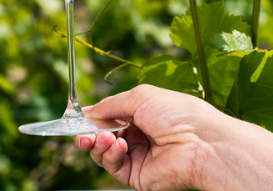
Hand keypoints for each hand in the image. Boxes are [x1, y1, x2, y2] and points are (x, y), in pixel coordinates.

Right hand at [74, 84, 216, 189]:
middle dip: (88, 133)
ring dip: (97, 143)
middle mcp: (138, 135)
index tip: (73, 115)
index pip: (109, 116)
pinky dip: (109, 155)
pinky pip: (113, 166)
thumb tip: (89, 111)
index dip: (91, 116)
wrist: (200, 143)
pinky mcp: (137, 175)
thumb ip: (111, 104)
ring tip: (103, 138)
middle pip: (101, 136)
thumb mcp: (140, 97)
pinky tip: (118, 145)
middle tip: (81, 132)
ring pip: (103, 152)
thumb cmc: (177, 114)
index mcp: (141, 114)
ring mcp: (137, 156)